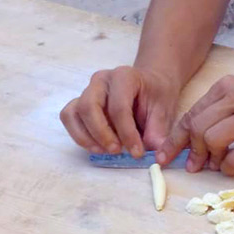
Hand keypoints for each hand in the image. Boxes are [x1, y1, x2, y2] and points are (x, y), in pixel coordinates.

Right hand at [60, 66, 179, 156]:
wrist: (150, 85)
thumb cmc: (156, 96)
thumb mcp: (164, 112)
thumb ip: (158, 133)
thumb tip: (155, 156)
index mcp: (124, 76)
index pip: (119, 107)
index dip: (127, 134)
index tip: (137, 153)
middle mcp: (101, 80)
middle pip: (90, 107)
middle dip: (102, 134)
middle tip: (117, 151)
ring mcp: (88, 90)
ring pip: (75, 113)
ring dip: (87, 137)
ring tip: (106, 151)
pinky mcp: (80, 102)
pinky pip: (69, 118)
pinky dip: (79, 135)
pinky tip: (96, 147)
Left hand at [157, 76, 233, 174]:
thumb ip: (216, 114)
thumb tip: (189, 143)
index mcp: (227, 86)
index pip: (192, 114)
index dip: (175, 139)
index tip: (166, 156)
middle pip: (198, 128)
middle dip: (191, 152)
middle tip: (194, 166)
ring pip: (212, 140)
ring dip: (210, 159)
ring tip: (217, 165)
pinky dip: (229, 168)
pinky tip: (232, 168)